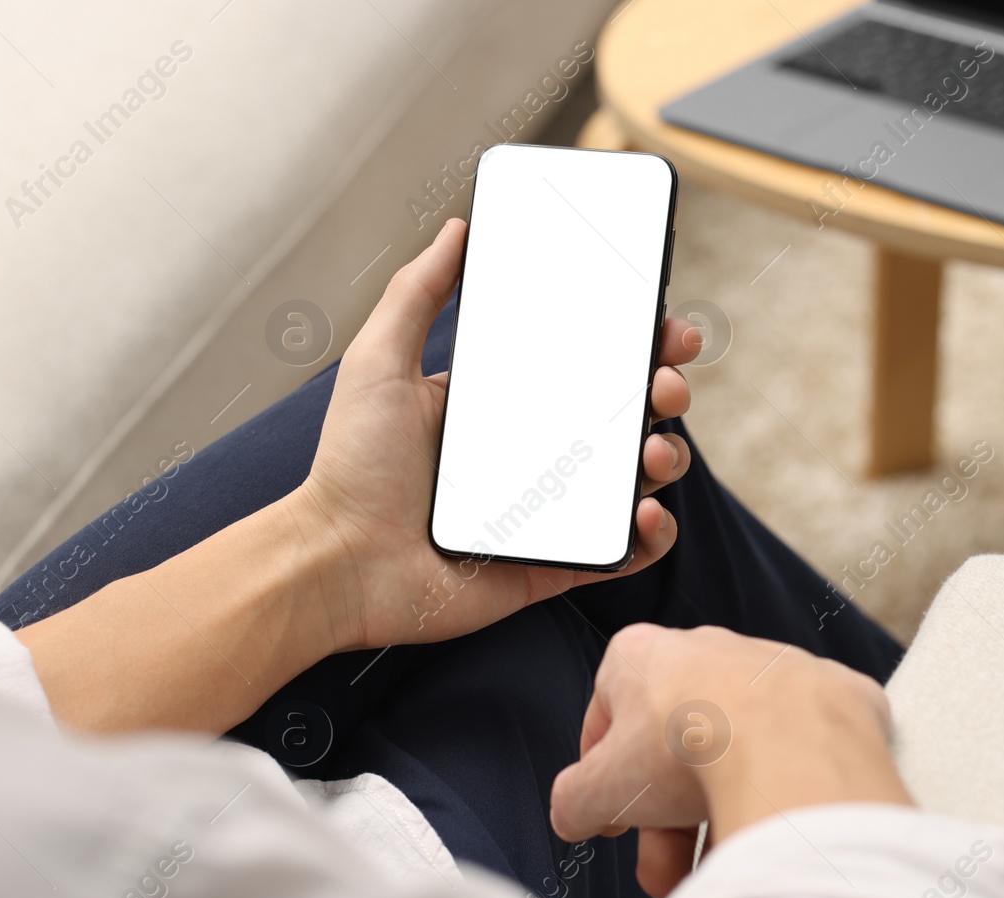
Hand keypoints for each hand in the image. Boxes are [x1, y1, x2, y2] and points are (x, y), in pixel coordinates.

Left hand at [15, 221, 697, 736]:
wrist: (338, 562)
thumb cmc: (351, 466)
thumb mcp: (378, 362)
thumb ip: (417, 292)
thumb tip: (457, 227)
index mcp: (503, 406)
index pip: (586, 364)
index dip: (634, 342)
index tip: (664, 322)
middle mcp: (532, 454)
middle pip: (624, 415)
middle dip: (664, 391)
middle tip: (666, 383)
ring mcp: (547, 512)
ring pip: (634, 480)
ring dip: (666, 457)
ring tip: (653, 450)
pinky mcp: (553, 565)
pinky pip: (620, 553)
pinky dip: (650, 536)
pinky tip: (647, 514)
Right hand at [548, 624, 910, 897]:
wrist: (788, 746)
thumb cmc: (685, 749)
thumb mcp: (599, 789)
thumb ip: (573, 801)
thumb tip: (571, 815)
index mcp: (642, 656)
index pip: (608, 720)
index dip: (603, 781)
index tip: (611, 823)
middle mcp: (709, 650)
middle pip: (676, 747)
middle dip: (665, 821)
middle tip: (664, 871)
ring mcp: (775, 671)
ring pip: (739, 755)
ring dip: (721, 816)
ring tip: (719, 872)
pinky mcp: (834, 699)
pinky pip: (800, 754)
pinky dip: (784, 793)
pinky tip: (773, 833)